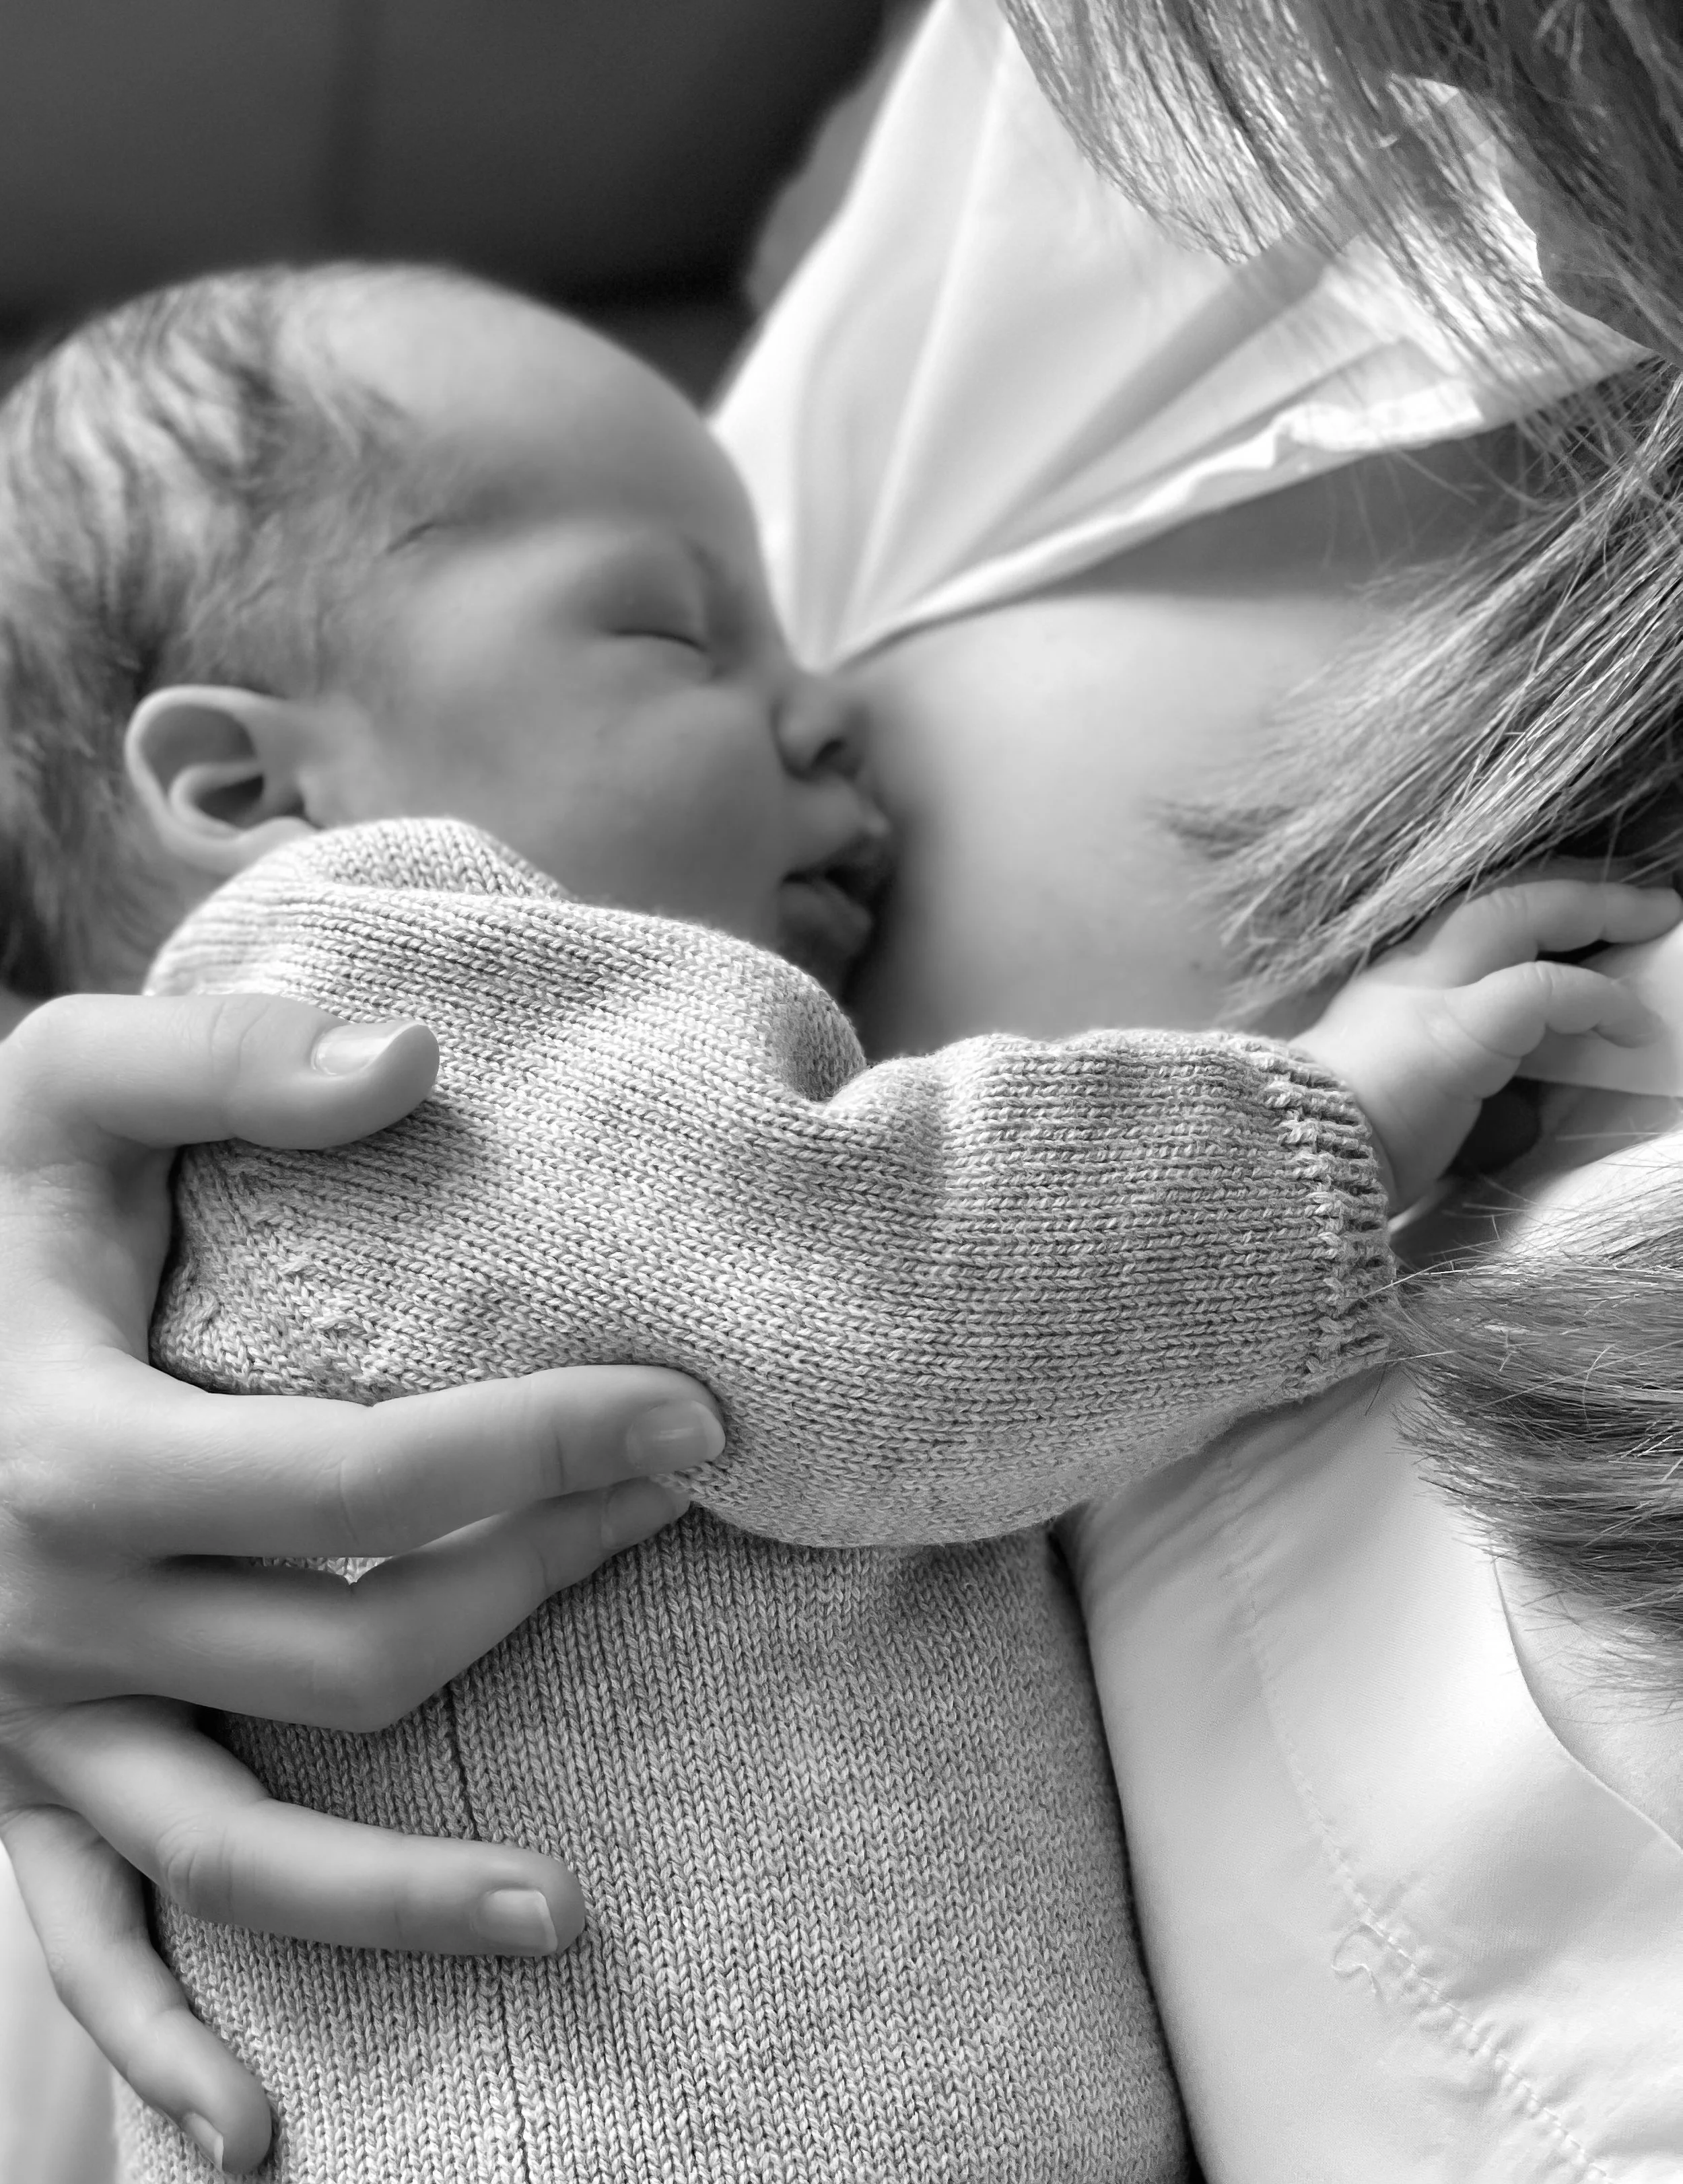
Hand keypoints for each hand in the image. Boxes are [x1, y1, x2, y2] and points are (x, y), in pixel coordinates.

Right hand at [0, 992, 717, 2172]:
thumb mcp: (56, 1086)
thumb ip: (227, 1065)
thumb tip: (421, 1057)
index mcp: (78, 1453)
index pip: (366, 1482)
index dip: (550, 1447)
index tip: (699, 1413)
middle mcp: (51, 1617)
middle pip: (350, 1653)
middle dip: (541, 1583)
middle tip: (682, 1508)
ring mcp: (26, 1722)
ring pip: (238, 1845)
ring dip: (399, 1893)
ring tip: (570, 1914)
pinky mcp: (5, 1780)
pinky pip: (76, 1947)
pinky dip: (157, 2048)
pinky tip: (254, 2142)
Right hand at [1295, 879, 1682, 1209]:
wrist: (1289, 1166)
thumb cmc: (1337, 1149)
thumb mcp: (1401, 1096)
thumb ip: (1456, 1080)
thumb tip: (1519, 1108)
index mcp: (1391, 989)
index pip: (1468, 922)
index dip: (1532, 905)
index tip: (1585, 912)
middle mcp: (1407, 972)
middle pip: (1497, 894)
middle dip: (1575, 883)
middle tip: (1640, 891)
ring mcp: (1428, 991)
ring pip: (1521, 907)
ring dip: (1599, 905)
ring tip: (1655, 914)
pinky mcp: (1458, 1028)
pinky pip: (1549, 989)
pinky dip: (1602, 999)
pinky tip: (1636, 1025)